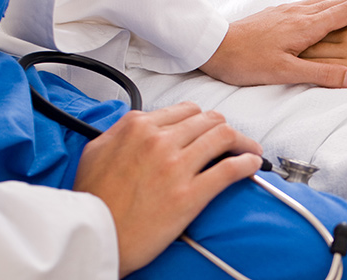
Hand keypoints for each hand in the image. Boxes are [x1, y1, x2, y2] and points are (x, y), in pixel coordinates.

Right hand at [72, 102, 261, 276]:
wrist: (95, 237)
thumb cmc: (93, 200)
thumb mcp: (96, 151)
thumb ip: (122, 131)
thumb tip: (142, 124)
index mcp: (137, 127)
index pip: (186, 110)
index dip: (202, 120)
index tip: (209, 129)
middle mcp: (158, 141)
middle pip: (209, 120)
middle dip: (224, 128)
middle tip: (231, 140)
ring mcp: (175, 167)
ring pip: (223, 137)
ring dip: (243, 141)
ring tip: (249, 149)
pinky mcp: (189, 194)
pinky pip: (229, 169)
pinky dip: (246, 163)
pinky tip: (252, 164)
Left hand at [199, 0, 346, 87]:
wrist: (215, 46)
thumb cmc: (247, 61)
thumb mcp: (285, 73)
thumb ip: (320, 74)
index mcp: (306, 25)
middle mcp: (300, 12)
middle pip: (341, 2)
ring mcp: (288, 10)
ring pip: (326, 1)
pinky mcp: (279, 13)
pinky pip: (313, 5)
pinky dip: (330, 9)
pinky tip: (328, 20)